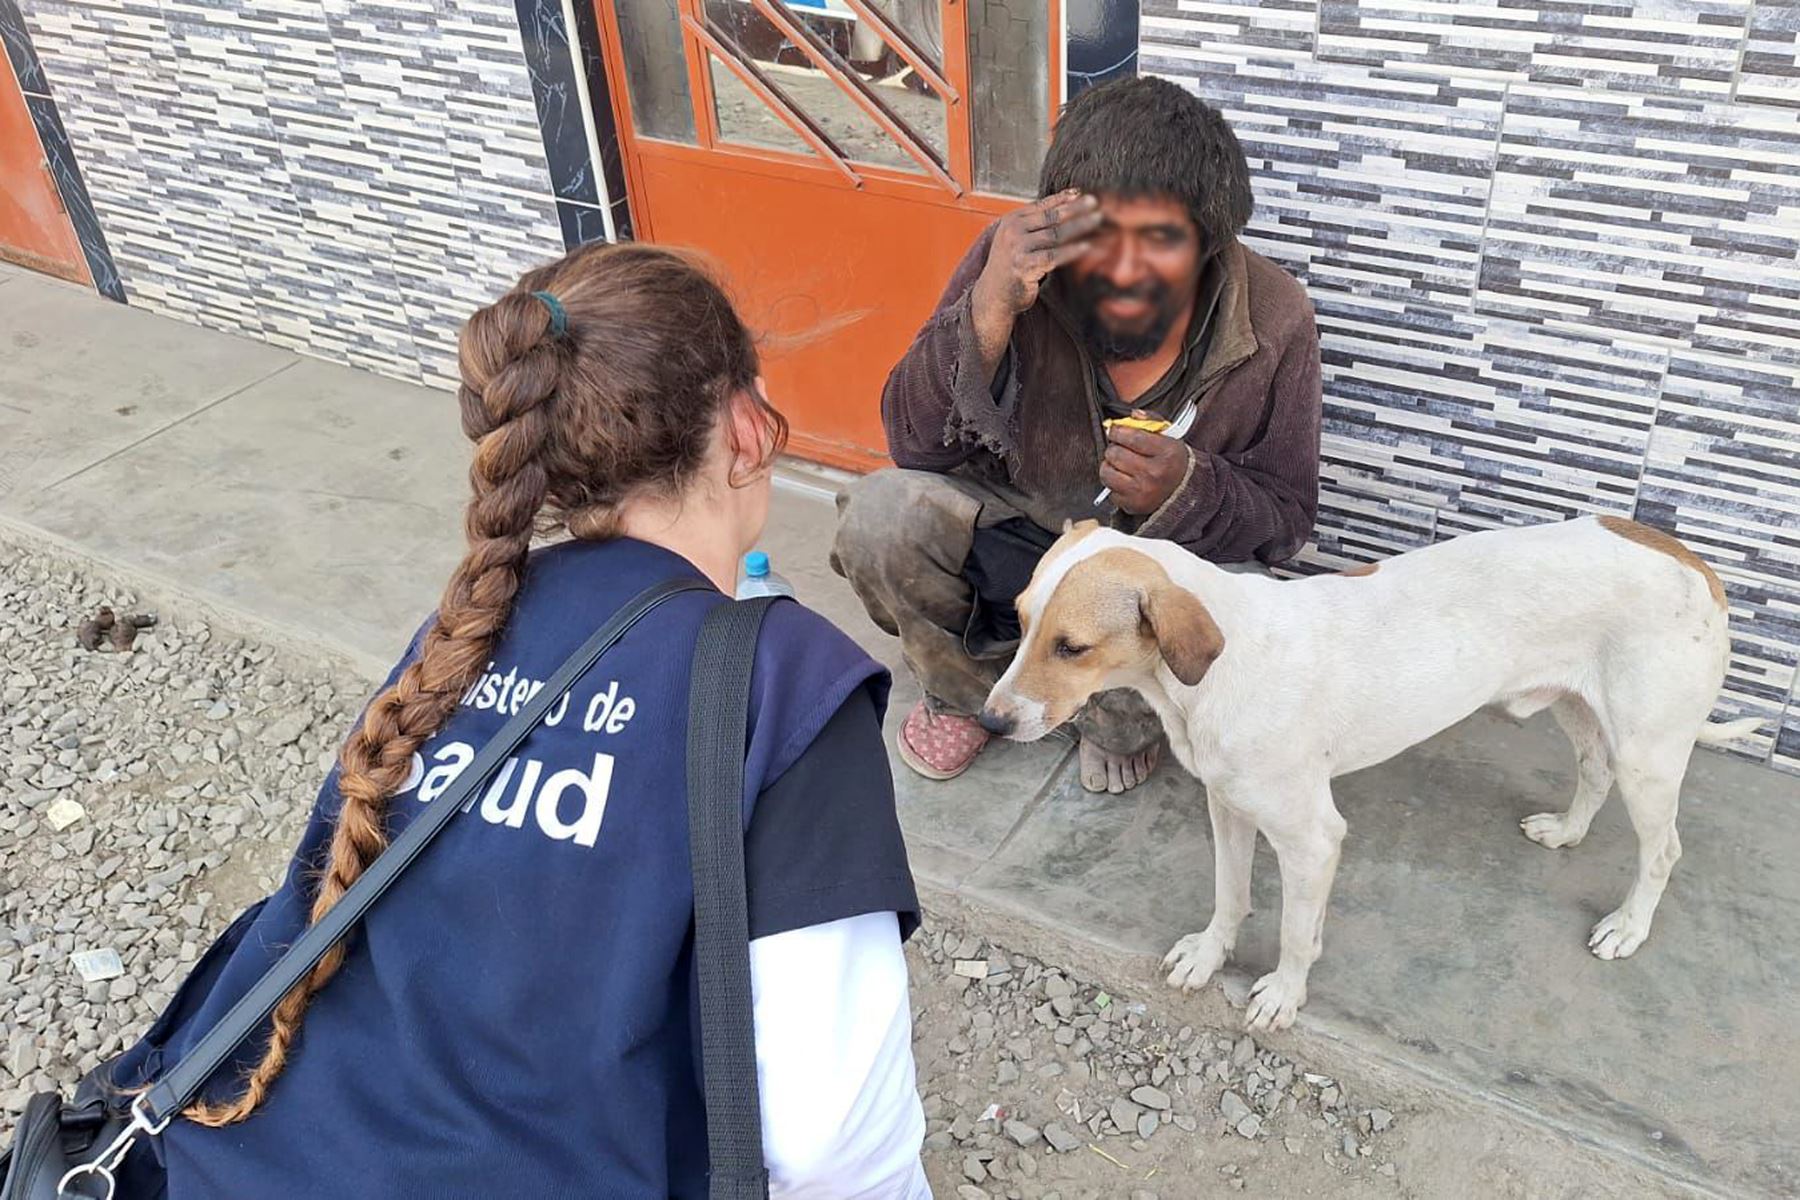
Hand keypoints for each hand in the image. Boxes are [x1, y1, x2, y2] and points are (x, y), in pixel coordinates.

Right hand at [970, 191, 1102, 356]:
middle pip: (1050, 217)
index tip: (1081, 193)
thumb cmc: (1011, 266)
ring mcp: (1017, 249)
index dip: (1062, 198)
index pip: (1041, 205)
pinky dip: (1072, 251)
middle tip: (1095, 203)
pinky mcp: (1024, 267)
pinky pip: (1054, 256)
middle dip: (1075, 208)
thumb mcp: (1017, 239)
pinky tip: (1086, 247)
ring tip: (1096, 221)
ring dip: (1078, 227)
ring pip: (1055, 234)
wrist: (994, 294)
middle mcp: (1012, 232)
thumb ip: (1034, 224)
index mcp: (1011, 221)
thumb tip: (1064, 205)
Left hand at [1101, 421, 1190, 514]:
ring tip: (1118, 463)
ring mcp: (1142, 491)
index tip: (1114, 430)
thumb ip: (1151, 421)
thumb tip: (1131, 415)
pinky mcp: (1133, 505)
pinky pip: (1110, 491)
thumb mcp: (1169, 437)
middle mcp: (1154, 473)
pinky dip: (1113, 484)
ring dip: (1108, 465)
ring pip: (1107, 473)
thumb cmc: (1172, 461)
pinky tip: (1123, 479)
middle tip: (1118, 448)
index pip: (1132, 436)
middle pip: (1116, 454)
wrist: (1184, 491)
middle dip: (1113, 448)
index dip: (1117, 431)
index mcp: (1166, 452)